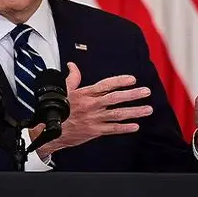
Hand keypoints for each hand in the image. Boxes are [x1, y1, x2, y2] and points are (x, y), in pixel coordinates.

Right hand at [34, 62, 152, 158]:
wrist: (50, 131)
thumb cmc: (58, 110)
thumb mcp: (64, 91)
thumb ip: (72, 78)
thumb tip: (72, 65)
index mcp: (85, 94)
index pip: (105, 85)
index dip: (119, 81)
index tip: (132, 79)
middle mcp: (92, 105)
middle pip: (115, 99)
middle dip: (132, 95)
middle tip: (146, 92)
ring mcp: (94, 119)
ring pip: (117, 114)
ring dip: (134, 112)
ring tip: (147, 109)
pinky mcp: (94, 131)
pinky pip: (112, 129)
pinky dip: (124, 128)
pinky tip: (135, 126)